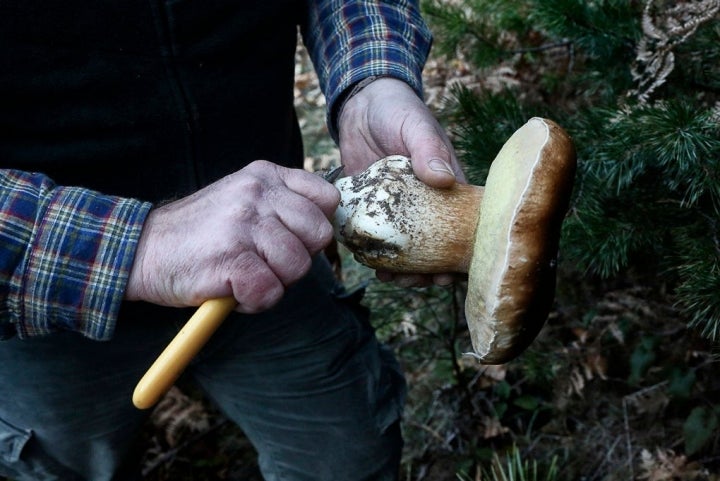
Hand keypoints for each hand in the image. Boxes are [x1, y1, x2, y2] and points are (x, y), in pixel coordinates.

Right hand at [125, 161, 338, 312]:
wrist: (141, 249)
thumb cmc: (201, 233)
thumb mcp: (243, 199)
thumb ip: (282, 205)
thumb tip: (324, 231)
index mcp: (265, 175)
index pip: (327, 197)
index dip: (315, 227)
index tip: (293, 240)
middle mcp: (257, 193)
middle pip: (319, 234)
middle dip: (299, 259)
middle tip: (266, 263)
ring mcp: (243, 224)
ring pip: (298, 266)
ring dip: (275, 283)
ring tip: (244, 276)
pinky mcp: (230, 258)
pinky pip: (270, 292)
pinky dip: (254, 302)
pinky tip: (233, 291)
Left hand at [337, 77, 465, 286]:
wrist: (360, 104)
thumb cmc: (397, 110)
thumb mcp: (416, 125)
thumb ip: (429, 149)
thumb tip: (444, 179)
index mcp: (448, 185)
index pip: (463, 224)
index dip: (462, 253)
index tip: (454, 273)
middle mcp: (427, 203)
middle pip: (435, 245)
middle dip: (431, 269)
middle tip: (419, 282)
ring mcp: (398, 208)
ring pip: (407, 248)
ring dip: (403, 269)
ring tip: (393, 280)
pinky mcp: (372, 208)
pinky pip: (377, 237)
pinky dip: (376, 254)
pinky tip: (371, 267)